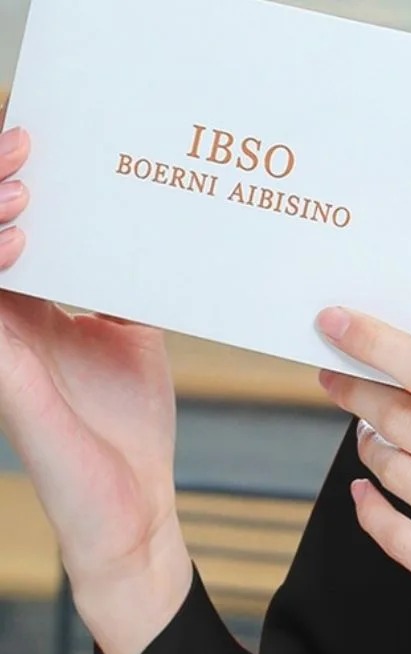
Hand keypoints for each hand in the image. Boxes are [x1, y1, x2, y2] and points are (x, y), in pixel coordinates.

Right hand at [0, 113, 182, 589]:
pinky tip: (16, 239)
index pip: (5, 229)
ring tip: (22, 185)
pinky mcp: (2, 375)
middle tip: (24, 142)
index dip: (7, 180)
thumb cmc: (128, 430)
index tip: (39, 140)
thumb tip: (148, 233)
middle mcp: (4, 321)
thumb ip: (122, 290)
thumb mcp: (132, 341)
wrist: (136, 508)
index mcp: (30, 310)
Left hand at [314, 305, 410, 653]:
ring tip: (370, 432)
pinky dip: (375, 513)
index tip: (340, 324)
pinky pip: (404, 543)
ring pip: (402, 475)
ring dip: (372, 445)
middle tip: (343, 379)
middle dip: (362, 392)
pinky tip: (369, 494)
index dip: (378, 344)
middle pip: (409, 421)